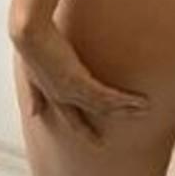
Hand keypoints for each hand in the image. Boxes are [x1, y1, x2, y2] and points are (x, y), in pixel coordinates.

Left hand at [11, 17, 147, 143]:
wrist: (29, 32)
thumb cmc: (31, 44)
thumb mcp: (31, 73)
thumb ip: (35, 95)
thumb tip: (31, 114)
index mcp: (52, 95)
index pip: (71, 118)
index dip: (83, 131)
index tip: (96, 143)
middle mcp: (62, 98)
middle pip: (92, 113)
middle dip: (109, 121)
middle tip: (125, 129)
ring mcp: (71, 91)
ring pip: (103, 106)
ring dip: (126, 108)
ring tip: (145, 109)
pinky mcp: (79, 82)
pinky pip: (107, 96)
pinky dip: (125, 100)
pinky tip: (141, 101)